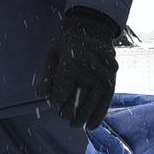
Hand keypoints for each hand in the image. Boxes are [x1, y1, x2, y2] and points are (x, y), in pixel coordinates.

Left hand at [35, 8, 118, 129]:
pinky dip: (98, 115)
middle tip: (63, 116)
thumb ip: (47, 74)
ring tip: (74, 125)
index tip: (54, 105)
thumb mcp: (52, 53)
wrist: (92, 27)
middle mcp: (89, 72)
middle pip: (75, 103)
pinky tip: (92, 126)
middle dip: (67, 113)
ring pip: (90, 106)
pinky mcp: (111, 80)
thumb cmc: (67, 40)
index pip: (61, 95)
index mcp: (71, 65)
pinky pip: (105, 102)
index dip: (55, 103)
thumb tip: (41, 95)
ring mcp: (102, 77)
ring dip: (81, 119)